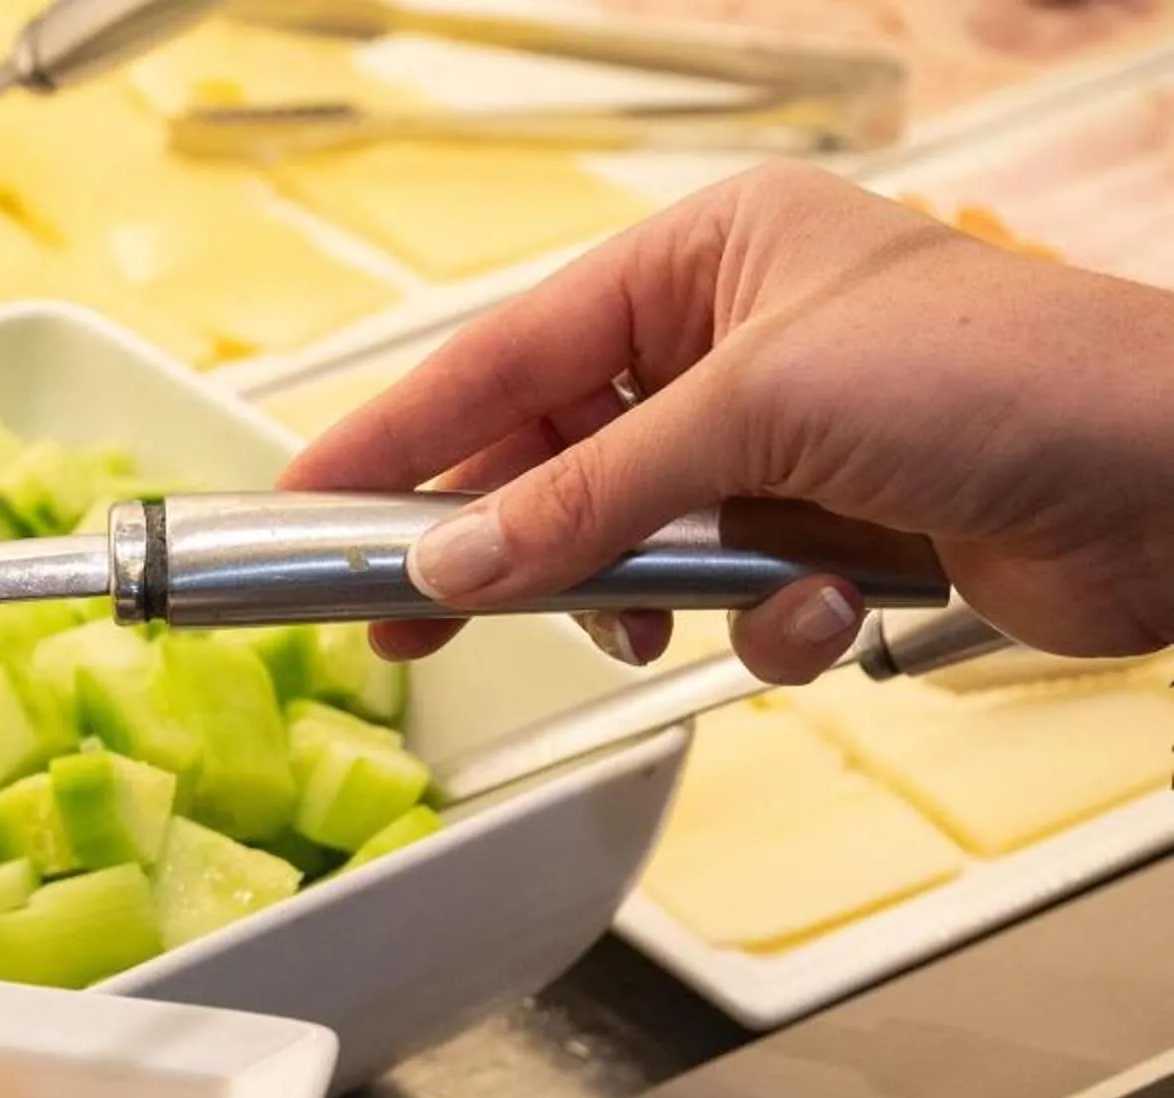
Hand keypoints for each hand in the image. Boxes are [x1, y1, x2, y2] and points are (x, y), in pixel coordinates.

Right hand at [285, 162, 1173, 684]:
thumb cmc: (1006, 380)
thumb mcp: (759, 414)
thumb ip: (585, 500)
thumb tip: (445, 566)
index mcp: (708, 261)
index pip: (505, 354)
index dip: (397, 435)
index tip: (300, 502)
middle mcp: (733, 344)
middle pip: (549, 460)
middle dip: (503, 546)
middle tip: (401, 628)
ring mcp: (779, 447)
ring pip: (628, 548)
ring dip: (648, 595)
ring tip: (651, 620)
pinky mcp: (826, 538)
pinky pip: (722, 601)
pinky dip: (756, 624)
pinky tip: (816, 611)